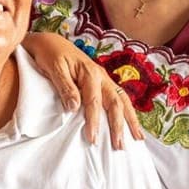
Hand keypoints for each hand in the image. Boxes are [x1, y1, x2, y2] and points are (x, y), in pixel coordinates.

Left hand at [23, 32, 142, 148]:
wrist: (50, 42)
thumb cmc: (50, 55)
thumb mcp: (54, 69)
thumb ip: (65, 87)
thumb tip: (74, 107)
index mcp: (90, 73)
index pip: (94, 101)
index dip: (94, 121)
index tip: (93, 139)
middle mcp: (101, 76)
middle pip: (115, 103)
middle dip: (119, 126)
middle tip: (119, 146)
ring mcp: (104, 79)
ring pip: (122, 101)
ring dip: (130, 120)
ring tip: (138, 138)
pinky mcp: (102, 83)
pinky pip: (119, 98)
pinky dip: (127, 112)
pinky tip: (131, 125)